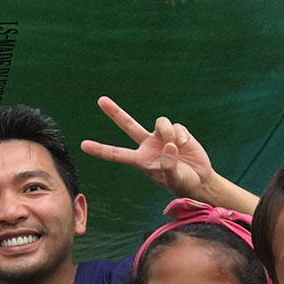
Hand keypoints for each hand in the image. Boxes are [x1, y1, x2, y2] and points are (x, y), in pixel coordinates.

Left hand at [80, 96, 213, 199]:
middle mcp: (148, 146)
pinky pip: (176, 126)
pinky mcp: (176, 132)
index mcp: (141, 160)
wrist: (199, 180)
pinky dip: (182, 135)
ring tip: (177, 146)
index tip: (83, 145)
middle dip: (115, 112)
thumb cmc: (182, 183)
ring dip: (168, 132)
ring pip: (160, 122)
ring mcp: (161, 137)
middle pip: (128, 125)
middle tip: (100, 100)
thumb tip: (169, 146)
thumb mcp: (174, 179)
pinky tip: (186, 145)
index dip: (101, 150)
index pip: (117, 154)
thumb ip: (169, 165)